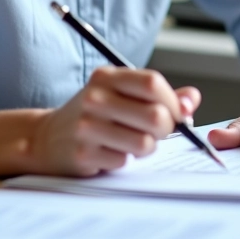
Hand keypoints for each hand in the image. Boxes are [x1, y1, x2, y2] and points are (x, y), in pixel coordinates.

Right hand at [34, 66, 200, 175]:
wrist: (47, 137)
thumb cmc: (94, 113)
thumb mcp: (121, 93)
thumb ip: (159, 94)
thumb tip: (191, 100)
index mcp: (107, 77)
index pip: (152, 83)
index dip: (173, 101)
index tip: (178, 113)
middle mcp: (95, 98)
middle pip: (155, 116)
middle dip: (165, 128)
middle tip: (156, 131)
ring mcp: (87, 126)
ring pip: (145, 143)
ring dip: (146, 148)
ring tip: (131, 142)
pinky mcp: (83, 153)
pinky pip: (124, 161)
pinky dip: (124, 160)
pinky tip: (110, 151)